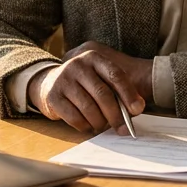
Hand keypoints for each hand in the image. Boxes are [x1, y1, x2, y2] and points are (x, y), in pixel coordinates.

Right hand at [28, 42, 148, 133]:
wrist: (49, 83)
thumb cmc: (84, 85)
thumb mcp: (101, 80)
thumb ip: (119, 91)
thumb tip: (136, 109)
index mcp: (94, 58)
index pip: (115, 75)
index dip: (129, 94)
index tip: (137, 109)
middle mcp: (77, 65)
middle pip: (103, 93)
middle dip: (116, 115)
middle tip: (122, 128)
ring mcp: (63, 79)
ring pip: (89, 108)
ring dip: (100, 122)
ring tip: (103, 126)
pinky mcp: (53, 95)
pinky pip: (74, 117)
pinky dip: (85, 126)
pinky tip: (88, 126)